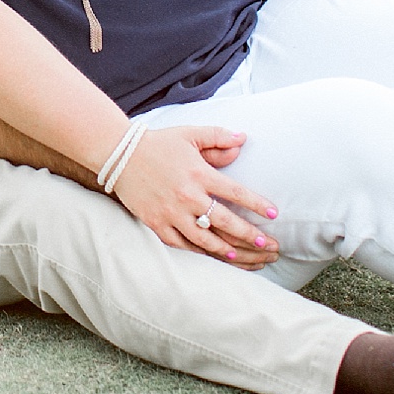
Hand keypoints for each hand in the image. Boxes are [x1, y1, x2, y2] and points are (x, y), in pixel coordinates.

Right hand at [111, 126, 280, 268]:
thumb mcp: (190, 134)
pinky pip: (183, 245)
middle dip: (251, 237)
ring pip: (207, 240)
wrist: (120, 154)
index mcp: (199, 174)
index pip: (235, 193)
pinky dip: (202, 253)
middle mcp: (187, 196)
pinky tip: (217, 257)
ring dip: (231, 252)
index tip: (274, 215)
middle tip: (270, 246)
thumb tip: (243, 140)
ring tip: (250, 258)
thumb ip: (218, 137)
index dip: (256, 205)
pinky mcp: (156, 224)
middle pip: (226, 223)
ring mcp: (171, 213)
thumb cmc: (159, 144)